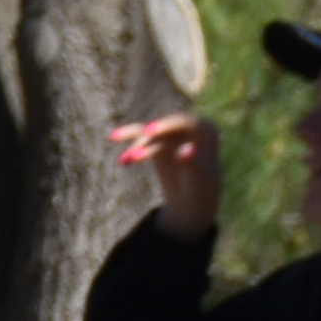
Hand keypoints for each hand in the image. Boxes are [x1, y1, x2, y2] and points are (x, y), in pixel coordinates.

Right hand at [107, 112, 218, 239]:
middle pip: (164, 128)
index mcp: (207, 130)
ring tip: (124, 162)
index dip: (166, 125)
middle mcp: (189, 127)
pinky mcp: (159, 140)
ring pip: (150, 134)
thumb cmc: (201, 188)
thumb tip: (185, 150)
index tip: (148, 131)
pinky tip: (113, 139)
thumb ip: (192, 164)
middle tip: (135, 151)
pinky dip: (128, 139)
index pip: (184, 122)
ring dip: (136, 147)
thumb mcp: (198, 179)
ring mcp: (173, 132)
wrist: (193, 197)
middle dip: (148, 140)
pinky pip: (141, 136)